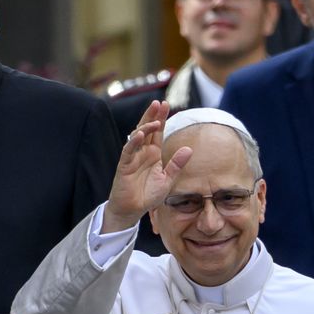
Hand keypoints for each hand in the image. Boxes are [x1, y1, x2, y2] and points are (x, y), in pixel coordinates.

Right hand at [106, 100, 192, 230]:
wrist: (133, 210)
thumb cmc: (148, 195)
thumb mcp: (167, 180)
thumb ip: (177, 165)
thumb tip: (189, 149)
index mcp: (153, 154)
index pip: (158, 132)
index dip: (161, 118)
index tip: (166, 104)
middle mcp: (142, 153)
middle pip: (147, 129)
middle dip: (152, 115)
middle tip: (159, 103)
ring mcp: (132, 158)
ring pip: (137, 137)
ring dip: (145, 127)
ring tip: (155, 120)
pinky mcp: (124, 166)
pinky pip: (128, 151)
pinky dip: (134, 142)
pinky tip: (140, 134)